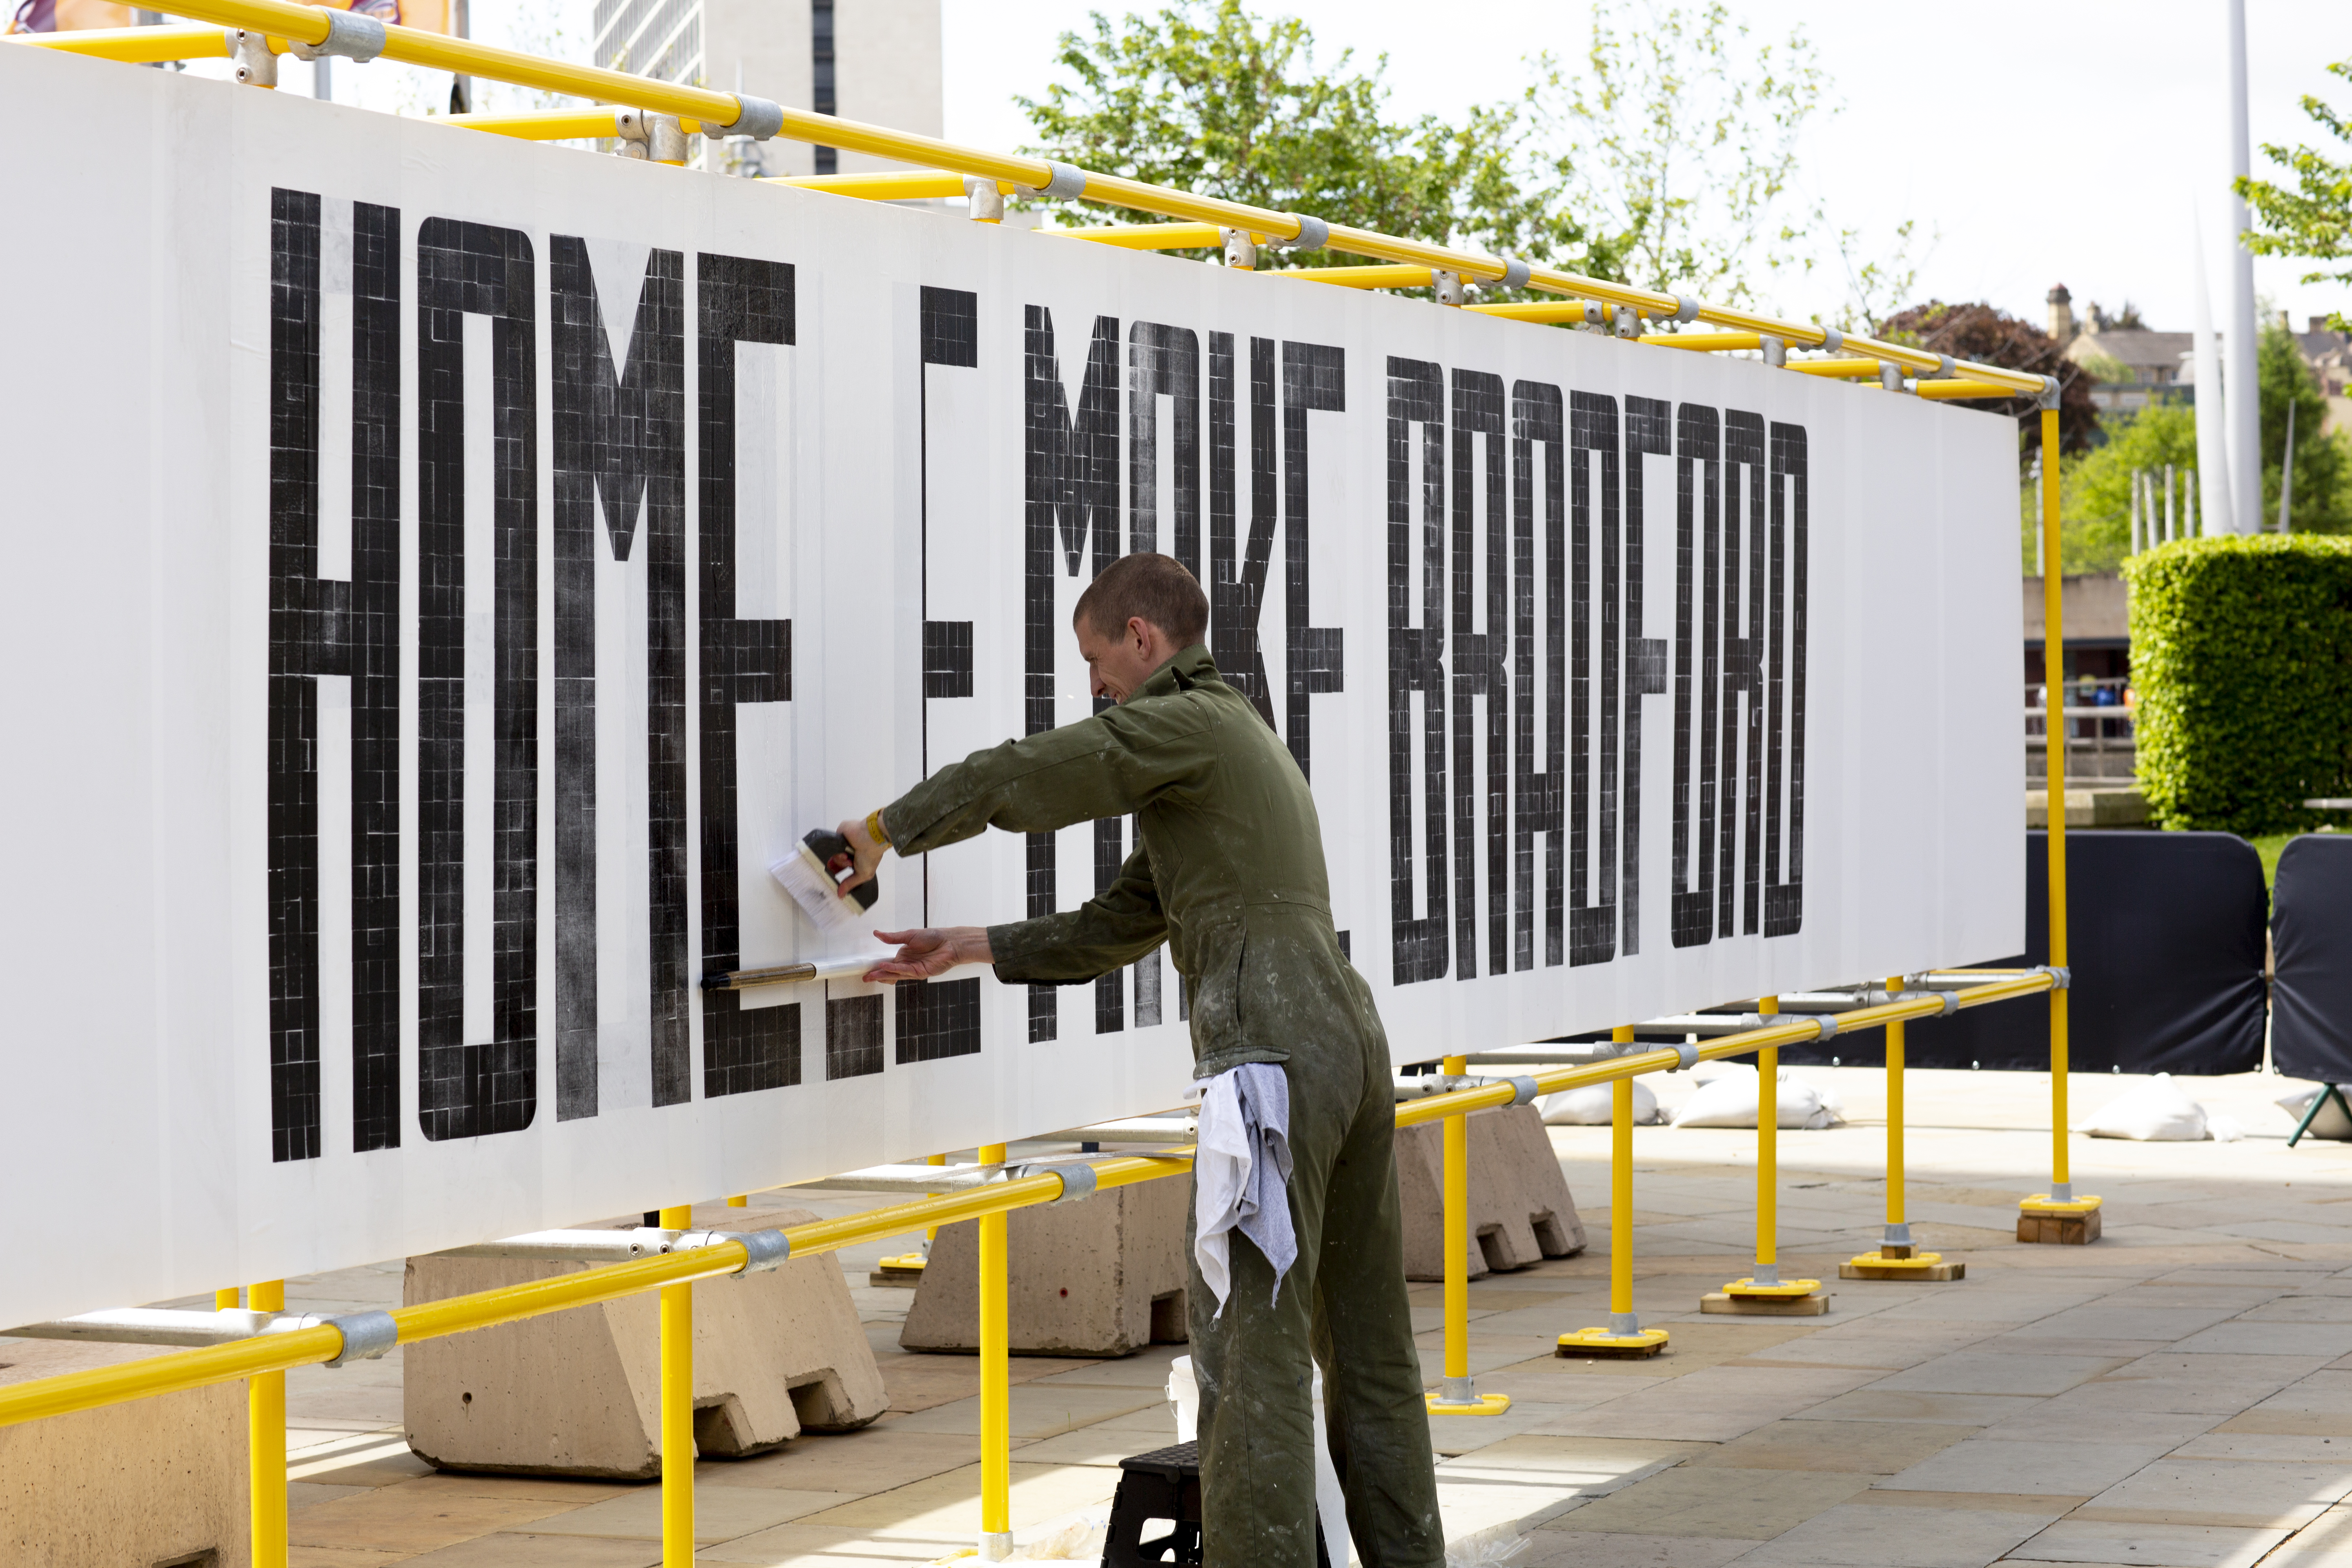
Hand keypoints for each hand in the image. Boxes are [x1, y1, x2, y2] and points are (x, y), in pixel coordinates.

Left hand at [834, 814, 887, 893]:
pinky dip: (838, 852)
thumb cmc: (870, 855)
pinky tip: (845, 853)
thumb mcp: (863, 874)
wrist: (871, 838)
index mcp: (854, 858)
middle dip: (841, 865)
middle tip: (848, 865)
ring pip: (833, 855)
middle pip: (835, 861)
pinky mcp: (838, 836)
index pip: (841, 866)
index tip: (836, 876)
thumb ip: (850, 884)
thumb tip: (841, 895)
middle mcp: (847, 851)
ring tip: (849, 858)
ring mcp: (842, 843)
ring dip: (841, 860)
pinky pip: (831, 846)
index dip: (838, 870)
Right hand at [865, 926, 991, 983]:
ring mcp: (913, 970)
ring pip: (895, 974)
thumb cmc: (933, 937)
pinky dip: (894, 969)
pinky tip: (885, 967)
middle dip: (877, 975)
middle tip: (865, 977)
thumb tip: (876, 933)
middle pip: (889, 972)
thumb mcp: (909, 935)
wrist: (949, 941)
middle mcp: (907, 964)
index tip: (866, 969)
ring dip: (883, 975)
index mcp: (903, 955)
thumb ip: (892, 937)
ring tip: (871, 975)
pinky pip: (905, 971)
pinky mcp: (921, 973)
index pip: (887, 964)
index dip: (877, 967)